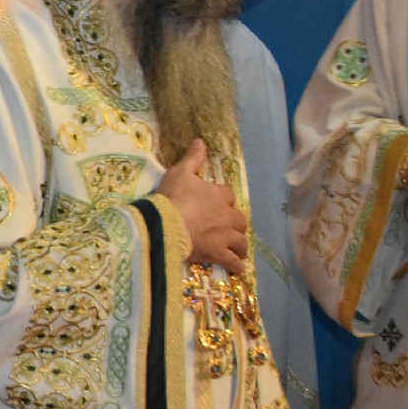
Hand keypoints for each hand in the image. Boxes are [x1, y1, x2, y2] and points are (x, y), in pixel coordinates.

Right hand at [157, 140, 246, 274]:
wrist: (166, 224)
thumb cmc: (173, 197)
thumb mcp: (180, 172)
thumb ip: (192, 158)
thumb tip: (200, 140)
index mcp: (219, 195)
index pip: (228, 195)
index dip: (223, 199)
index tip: (217, 202)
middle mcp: (227, 215)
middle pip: (239, 220)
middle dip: (236, 224)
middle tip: (230, 229)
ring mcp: (224, 236)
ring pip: (240, 240)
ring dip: (241, 244)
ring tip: (239, 250)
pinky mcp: (217, 253)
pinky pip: (232, 260)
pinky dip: (237, 265)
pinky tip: (239, 268)